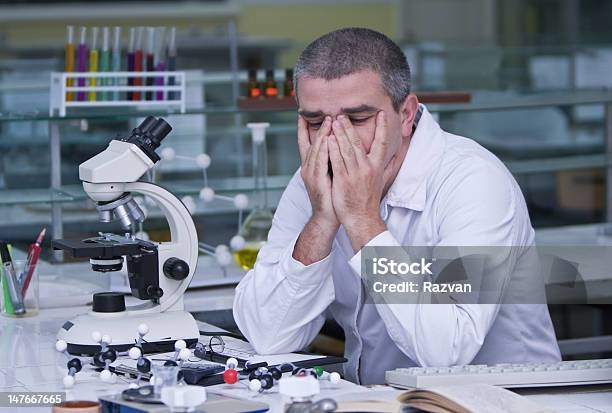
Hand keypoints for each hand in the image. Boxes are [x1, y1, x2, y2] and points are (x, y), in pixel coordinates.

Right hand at [297, 115, 338, 228]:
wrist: (327, 216)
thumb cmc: (331, 196)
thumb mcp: (330, 174)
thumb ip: (331, 159)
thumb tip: (338, 144)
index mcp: (311, 165)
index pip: (305, 141)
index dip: (305, 128)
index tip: (306, 114)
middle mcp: (308, 167)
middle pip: (311, 142)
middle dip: (319, 127)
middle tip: (327, 114)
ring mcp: (310, 174)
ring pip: (316, 149)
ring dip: (322, 134)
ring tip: (329, 122)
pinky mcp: (316, 180)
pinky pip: (320, 162)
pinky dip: (323, 150)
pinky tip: (328, 140)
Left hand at [328, 111, 397, 251]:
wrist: (361, 217)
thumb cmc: (369, 198)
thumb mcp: (384, 179)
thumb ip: (391, 164)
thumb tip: (400, 152)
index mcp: (377, 166)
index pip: (382, 142)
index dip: (382, 127)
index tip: (380, 113)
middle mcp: (367, 167)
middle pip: (358, 142)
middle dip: (350, 127)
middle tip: (343, 114)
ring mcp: (355, 173)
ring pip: (346, 149)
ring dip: (340, 134)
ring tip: (334, 121)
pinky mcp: (343, 180)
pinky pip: (337, 161)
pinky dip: (332, 149)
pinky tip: (328, 139)